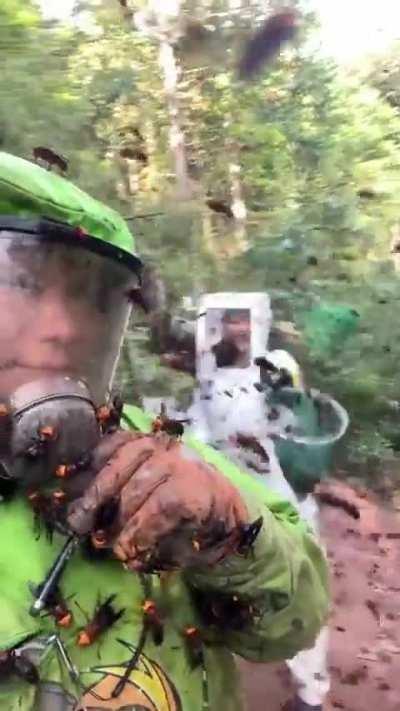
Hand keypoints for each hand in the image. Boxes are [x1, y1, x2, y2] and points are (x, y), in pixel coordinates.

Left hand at [67, 431, 247, 570]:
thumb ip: (119, 493)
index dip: (91, 465)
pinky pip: (156, 511)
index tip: (69, 485)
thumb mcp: (149, 493)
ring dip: (120, 523)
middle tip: (79, 523)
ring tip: (114, 544)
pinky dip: (140, 533)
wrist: (232, 525)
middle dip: (95, 497)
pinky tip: (133, 548)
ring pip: (135, 492)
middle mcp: (165, 447)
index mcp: (153, 443)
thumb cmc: (182, 512)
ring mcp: (181, 467)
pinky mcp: (192, 492)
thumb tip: (77, 509)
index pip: (115, 443)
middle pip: (118, 467)